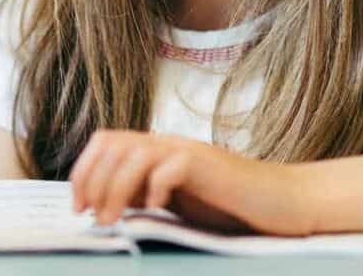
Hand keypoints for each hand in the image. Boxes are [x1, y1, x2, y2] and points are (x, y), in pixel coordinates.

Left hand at [68, 130, 311, 234]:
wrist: (284, 202)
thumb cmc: (232, 206)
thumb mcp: (176, 202)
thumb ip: (144, 196)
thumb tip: (103, 205)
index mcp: (158, 151)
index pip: (106, 142)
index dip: (83, 171)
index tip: (79, 207)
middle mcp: (169, 144)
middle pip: (112, 144)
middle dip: (91, 180)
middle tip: (90, 215)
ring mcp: (190, 152)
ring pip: (135, 154)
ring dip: (115, 188)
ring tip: (113, 220)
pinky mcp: (210, 165)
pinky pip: (172, 167)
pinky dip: (156, 187)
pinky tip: (156, 208)